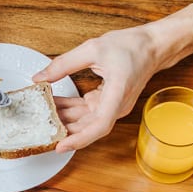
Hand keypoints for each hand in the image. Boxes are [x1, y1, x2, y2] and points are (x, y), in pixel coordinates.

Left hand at [34, 26, 161, 152]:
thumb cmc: (132, 47)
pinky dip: (70, 109)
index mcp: (117, 94)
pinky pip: (86, 111)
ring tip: (42, 112)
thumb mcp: (93, 49)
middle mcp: (116, 106)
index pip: (99, 126)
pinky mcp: (108, 103)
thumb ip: (64, 64)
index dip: (79, 139)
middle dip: (63, 128)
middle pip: (87, 127)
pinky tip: (55, 104)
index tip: (61, 145)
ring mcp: (112, 107)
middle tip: (39, 126)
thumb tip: (40, 77)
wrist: (153, 46)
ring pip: (85, 120)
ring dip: (64, 118)